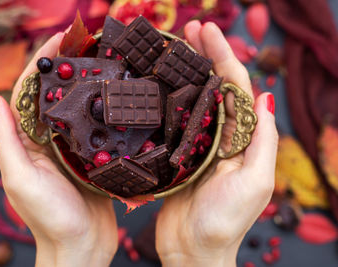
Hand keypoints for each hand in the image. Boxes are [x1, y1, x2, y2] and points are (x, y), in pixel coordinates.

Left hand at [0, 33, 117, 266]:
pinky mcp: (92, 155)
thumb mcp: (21, 178)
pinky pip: (96, 125)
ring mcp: (71, 147)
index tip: (61, 39)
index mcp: (27, 141)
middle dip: (67, 67)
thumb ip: (8, 141)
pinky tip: (115, 95)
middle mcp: (47, 140)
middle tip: (87, 44)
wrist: (83, 245)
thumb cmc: (49, 217)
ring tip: (102, 60)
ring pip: (77, 107)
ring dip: (86, 83)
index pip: (29, 93)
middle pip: (54, 95)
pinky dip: (102, 108)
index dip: (42, 64)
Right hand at [156, 22, 277, 266]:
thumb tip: (267, 96)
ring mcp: (199, 144)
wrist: (193, 250)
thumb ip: (263, 140)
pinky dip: (170, 98)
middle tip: (186, 29)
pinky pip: (176, 120)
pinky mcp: (178, 154)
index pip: (235, 88)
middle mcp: (223, 136)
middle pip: (215, 87)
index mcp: (244, 138)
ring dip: (186, 71)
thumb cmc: (224, 222)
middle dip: (205, 55)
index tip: (205, 31)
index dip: (223, 57)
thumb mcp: (254, 182)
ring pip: (194, 99)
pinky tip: (158, 85)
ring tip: (172, 47)